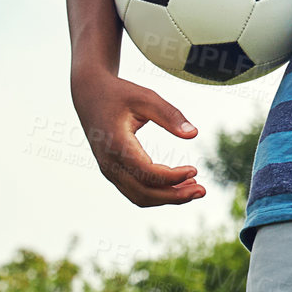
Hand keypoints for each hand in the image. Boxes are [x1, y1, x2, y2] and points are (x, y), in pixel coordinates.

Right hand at [71, 69, 206, 207]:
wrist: (89, 95)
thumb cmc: (120, 94)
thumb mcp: (146, 97)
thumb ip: (170, 115)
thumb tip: (194, 134)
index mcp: (116, 143)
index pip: (146, 172)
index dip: (172, 177)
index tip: (195, 170)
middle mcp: (109, 162)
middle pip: (144, 192)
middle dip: (175, 196)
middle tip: (203, 190)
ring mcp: (109, 170)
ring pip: (140, 197)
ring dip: (168, 197)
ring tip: (195, 189)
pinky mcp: (112, 172)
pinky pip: (136, 191)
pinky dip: (158, 192)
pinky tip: (179, 183)